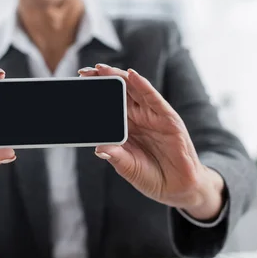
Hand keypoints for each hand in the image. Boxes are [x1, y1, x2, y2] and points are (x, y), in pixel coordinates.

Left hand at [78, 64, 224, 220]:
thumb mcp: (128, 167)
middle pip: (119, 93)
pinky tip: (132, 76)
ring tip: (103, 69)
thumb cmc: (152, 176)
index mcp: (126, 127)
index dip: (96, 94)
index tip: (79, 85)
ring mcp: (153, 116)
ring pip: (135, 90)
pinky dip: (144, 86)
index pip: (108, 104)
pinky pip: (154, 99)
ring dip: (119, 78)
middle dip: (103, 81)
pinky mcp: (168, 119)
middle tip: (84, 72)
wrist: (178, 188)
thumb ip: (115, 156)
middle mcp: (139, 118)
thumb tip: (98, 148)